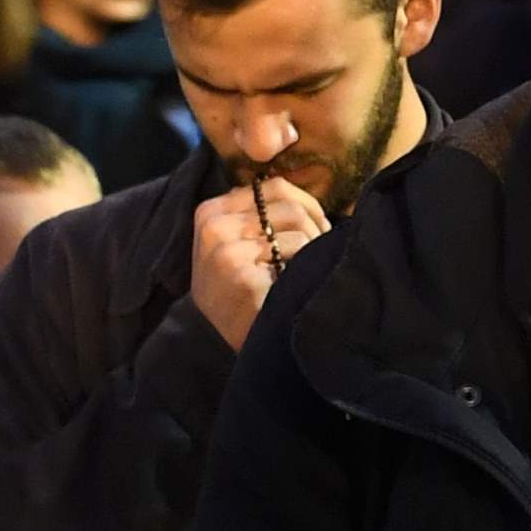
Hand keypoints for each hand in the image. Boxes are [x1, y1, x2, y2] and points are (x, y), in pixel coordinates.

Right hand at [186, 173, 330, 351]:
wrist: (233, 344)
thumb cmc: (244, 293)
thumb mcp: (238, 246)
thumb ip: (257, 216)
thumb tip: (302, 194)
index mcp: (209, 212)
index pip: (271, 186)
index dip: (306, 204)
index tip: (317, 227)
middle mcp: (212, 228)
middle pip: (289, 204)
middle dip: (316, 226)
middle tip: (320, 251)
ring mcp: (225, 252)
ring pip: (296, 225)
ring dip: (315, 247)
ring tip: (308, 270)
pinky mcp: (242, 275)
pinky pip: (296, 250)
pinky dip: (306, 267)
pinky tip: (296, 286)